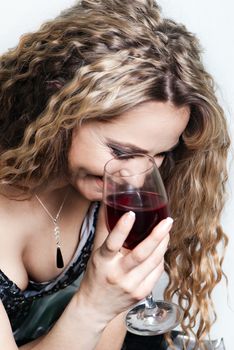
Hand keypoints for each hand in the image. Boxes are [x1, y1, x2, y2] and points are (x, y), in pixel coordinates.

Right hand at [78, 206, 171, 322]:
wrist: (95, 307)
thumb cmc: (96, 276)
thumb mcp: (96, 253)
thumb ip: (105, 230)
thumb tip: (110, 206)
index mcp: (103, 261)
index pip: (112, 243)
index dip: (122, 228)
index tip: (131, 213)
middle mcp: (117, 274)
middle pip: (141, 254)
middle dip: (157, 236)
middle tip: (167, 221)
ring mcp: (131, 286)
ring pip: (153, 262)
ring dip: (163, 245)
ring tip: (167, 232)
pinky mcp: (141, 294)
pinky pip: (157, 272)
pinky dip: (161, 259)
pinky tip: (161, 250)